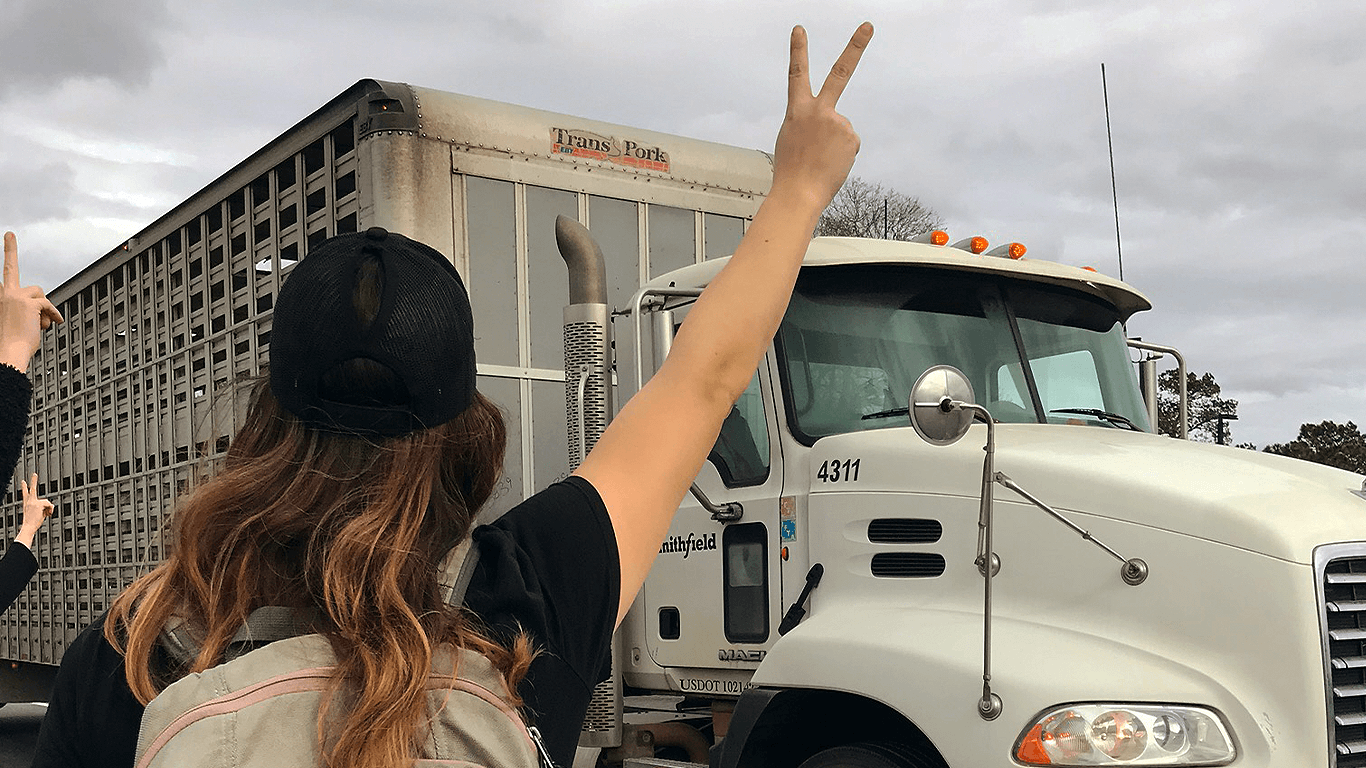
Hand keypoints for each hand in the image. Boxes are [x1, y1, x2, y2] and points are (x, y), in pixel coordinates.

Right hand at [0, 232, 63, 372]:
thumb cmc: (12, 340)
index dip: (9, 250)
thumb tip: (46, 311)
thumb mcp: (18, 319)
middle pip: (25, 280)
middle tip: (10, 234)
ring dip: (45, 311)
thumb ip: (28, 308)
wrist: (8, 352)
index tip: (10, 235)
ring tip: (38, 325)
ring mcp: (16, 296)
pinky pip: (49, 305)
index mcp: (1, 296)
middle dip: (22, 270)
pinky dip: (52, 316)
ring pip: (41, 295)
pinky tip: (48, 325)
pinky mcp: (29, 303)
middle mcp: (5, 293)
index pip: (8, 270)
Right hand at [16, 472, 53, 548]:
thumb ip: (42, 507)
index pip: (25, 494)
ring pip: (47, 502)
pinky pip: (49, 505)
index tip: (23, 481)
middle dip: (33, 480)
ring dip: (48, 509)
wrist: (28, 527)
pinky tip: (46, 514)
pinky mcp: (38, 504)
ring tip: (44, 515)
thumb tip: (50, 505)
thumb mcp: (36, 513)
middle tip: (34, 473)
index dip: (24, 487)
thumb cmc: (32, 523)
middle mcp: (29, 502)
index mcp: (27, 504)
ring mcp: (33, 502)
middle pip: (32, 489)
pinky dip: (50, 510)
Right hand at [770, 23, 872, 211]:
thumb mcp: (791, 138)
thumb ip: (809, 122)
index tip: (799, 30)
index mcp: (797, 110)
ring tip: (821, 159)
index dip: (798, 50)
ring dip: (835, 145)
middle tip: (868, 26)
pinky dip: (842, 155)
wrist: (798, 193)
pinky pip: (850, 143)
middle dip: (855, 46)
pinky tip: (831, 164)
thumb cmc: (791, 170)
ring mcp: (837, 122)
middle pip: (839, 72)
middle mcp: (818, 110)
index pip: (796, 73)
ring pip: (842, 129)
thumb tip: (832, 126)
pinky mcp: (852, 136)